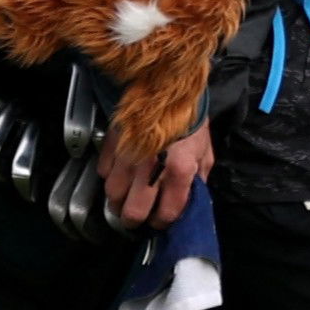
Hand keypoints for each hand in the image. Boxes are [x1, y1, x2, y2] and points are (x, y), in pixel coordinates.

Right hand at [98, 120, 212, 229]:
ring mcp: (128, 156)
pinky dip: (112, 176)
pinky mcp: (112, 145)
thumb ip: (198, 183)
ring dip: (120, 199)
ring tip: (129, 193)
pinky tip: (123, 171)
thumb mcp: (205, 153)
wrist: (169, 87)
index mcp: (180, 170)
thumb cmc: (190, 121)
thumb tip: (189, 205)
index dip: (162, 222)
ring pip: (113, 197)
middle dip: (135, 220)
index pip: (165, 214)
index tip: (161, 219)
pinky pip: (104, 173)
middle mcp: (151, 167)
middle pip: (132, 213)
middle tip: (139, 213)